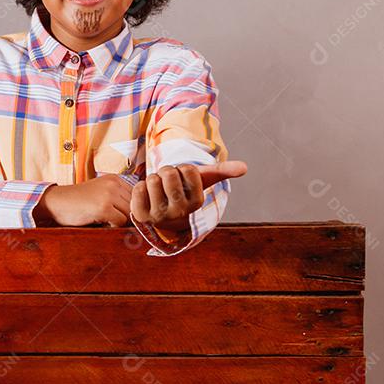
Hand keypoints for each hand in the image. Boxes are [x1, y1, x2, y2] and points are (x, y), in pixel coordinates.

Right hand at [33, 175, 131, 226]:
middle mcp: (114, 184)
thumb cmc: (77, 201)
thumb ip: (118, 198)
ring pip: (129, 214)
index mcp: (114, 178)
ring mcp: (109, 195)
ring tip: (104, 219)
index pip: (136, 196)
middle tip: (110, 219)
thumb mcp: (100, 192)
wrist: (56, 203)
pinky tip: (98, 221)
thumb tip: (140, 214)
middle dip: (126, 215)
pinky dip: (111, 226)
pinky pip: (120, 222)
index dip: (130, 208)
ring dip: (119, 221)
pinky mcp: (103, 207)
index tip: (118, 213)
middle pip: (135, 206)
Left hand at [130, 160, 247, 232]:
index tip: (183, 180)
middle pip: (168, 173)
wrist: (162, 213)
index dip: (182, 169)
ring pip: (152, 179)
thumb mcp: (203, 180)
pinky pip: (138, 189)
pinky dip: (141, 188)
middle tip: (168, 182)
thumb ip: (223, 172)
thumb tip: (245, 167)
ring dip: (153, 179)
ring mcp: (159, 216)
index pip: (188, 169)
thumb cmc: (183, 191)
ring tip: (159, 190)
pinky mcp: (141, 216)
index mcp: (196, 203)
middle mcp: (179, 213)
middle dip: (167, 171)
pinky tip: (148, 197)